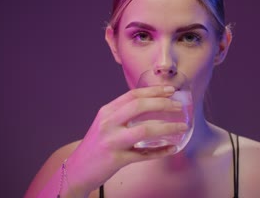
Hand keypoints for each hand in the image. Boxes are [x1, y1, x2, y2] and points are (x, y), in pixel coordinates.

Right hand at [65, 85, 187, 194]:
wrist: (77, 170)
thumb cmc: (96, 147)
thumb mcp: (105, 124)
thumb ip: (122, 114)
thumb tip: (151, 105)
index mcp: (107, 112)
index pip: (133, 95)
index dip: (154, 90)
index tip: (170, 90)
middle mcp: (108, 123)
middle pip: (139, 106)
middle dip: (162, 104)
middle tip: (179, 106)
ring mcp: (112, 141)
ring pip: (144, 130)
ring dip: (167, 127)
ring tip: (182, 127)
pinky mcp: (117, 159)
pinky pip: (144, 155)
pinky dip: (161, 151)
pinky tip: (172, 148)